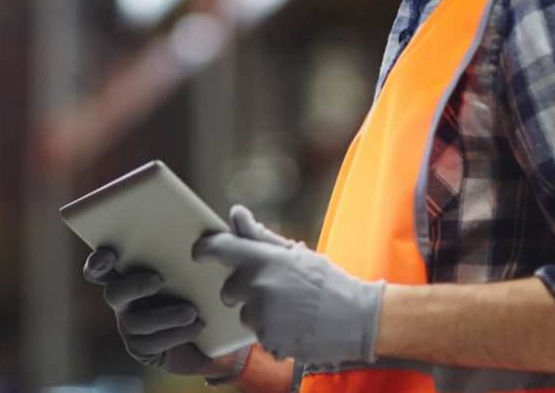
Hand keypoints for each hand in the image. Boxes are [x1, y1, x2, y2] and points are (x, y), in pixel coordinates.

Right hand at [83, 247, 249, 379]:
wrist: (225, 330)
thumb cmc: (215, 284)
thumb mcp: (226, 260)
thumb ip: (232, 236)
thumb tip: (238, 212)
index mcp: (138, 266)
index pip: (105, 262)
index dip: (99, 259)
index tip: (110, 254)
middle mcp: (128, 295)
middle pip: (112, 292)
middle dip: (131, 286)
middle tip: (157, 280)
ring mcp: (132, 322)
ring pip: (133, 320)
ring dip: (163, 315)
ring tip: (192, 311)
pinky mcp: (142, 346)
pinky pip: (149, 342)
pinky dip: (174, 334)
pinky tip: (196, 327)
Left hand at [194, 205, 384, 364]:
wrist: (355, 318)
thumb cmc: (327, 282)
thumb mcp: (296, 253)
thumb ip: (260, 236)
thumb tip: (235, 213)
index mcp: (266, 260)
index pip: (220, 249)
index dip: (205, 248)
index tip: (199, 250)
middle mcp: (259, 287)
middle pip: (229, 289)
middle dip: (243, 289)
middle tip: (272, 288)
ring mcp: (263, 316)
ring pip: (244, 313)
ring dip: (259, 312)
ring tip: (289, 308)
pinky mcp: (267, 341)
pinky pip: (257, 334)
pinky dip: (270, 331)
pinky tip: (293, 324)